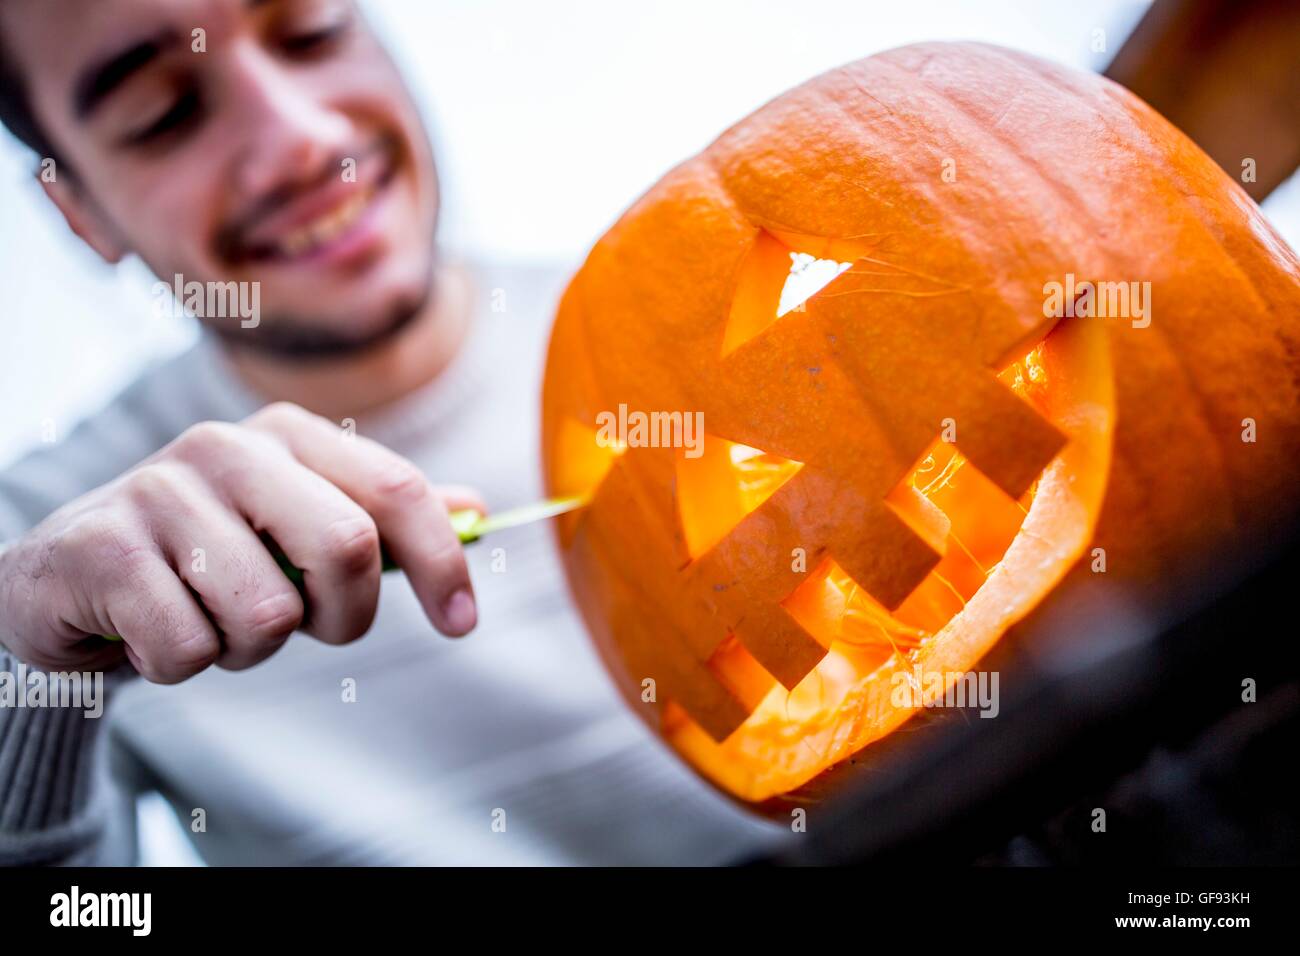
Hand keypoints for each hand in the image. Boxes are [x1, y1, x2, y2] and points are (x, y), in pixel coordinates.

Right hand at [0, 403, 482, 681]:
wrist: (69, 579)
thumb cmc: (206, 557)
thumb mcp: (297, 528)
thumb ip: (382, 519)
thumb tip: (475, 511)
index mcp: (287, 436)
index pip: (395, 489)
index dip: (442, 563)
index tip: (462, 624)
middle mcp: (226, 446)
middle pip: (348, 548)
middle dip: (343, 616)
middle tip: (305, 626)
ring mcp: (157, 490)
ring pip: (269, 615)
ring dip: (249, 647)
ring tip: (211, 618)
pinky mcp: (102, 549)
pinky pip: (191, 650)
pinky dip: (184, 664)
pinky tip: (153, 629)